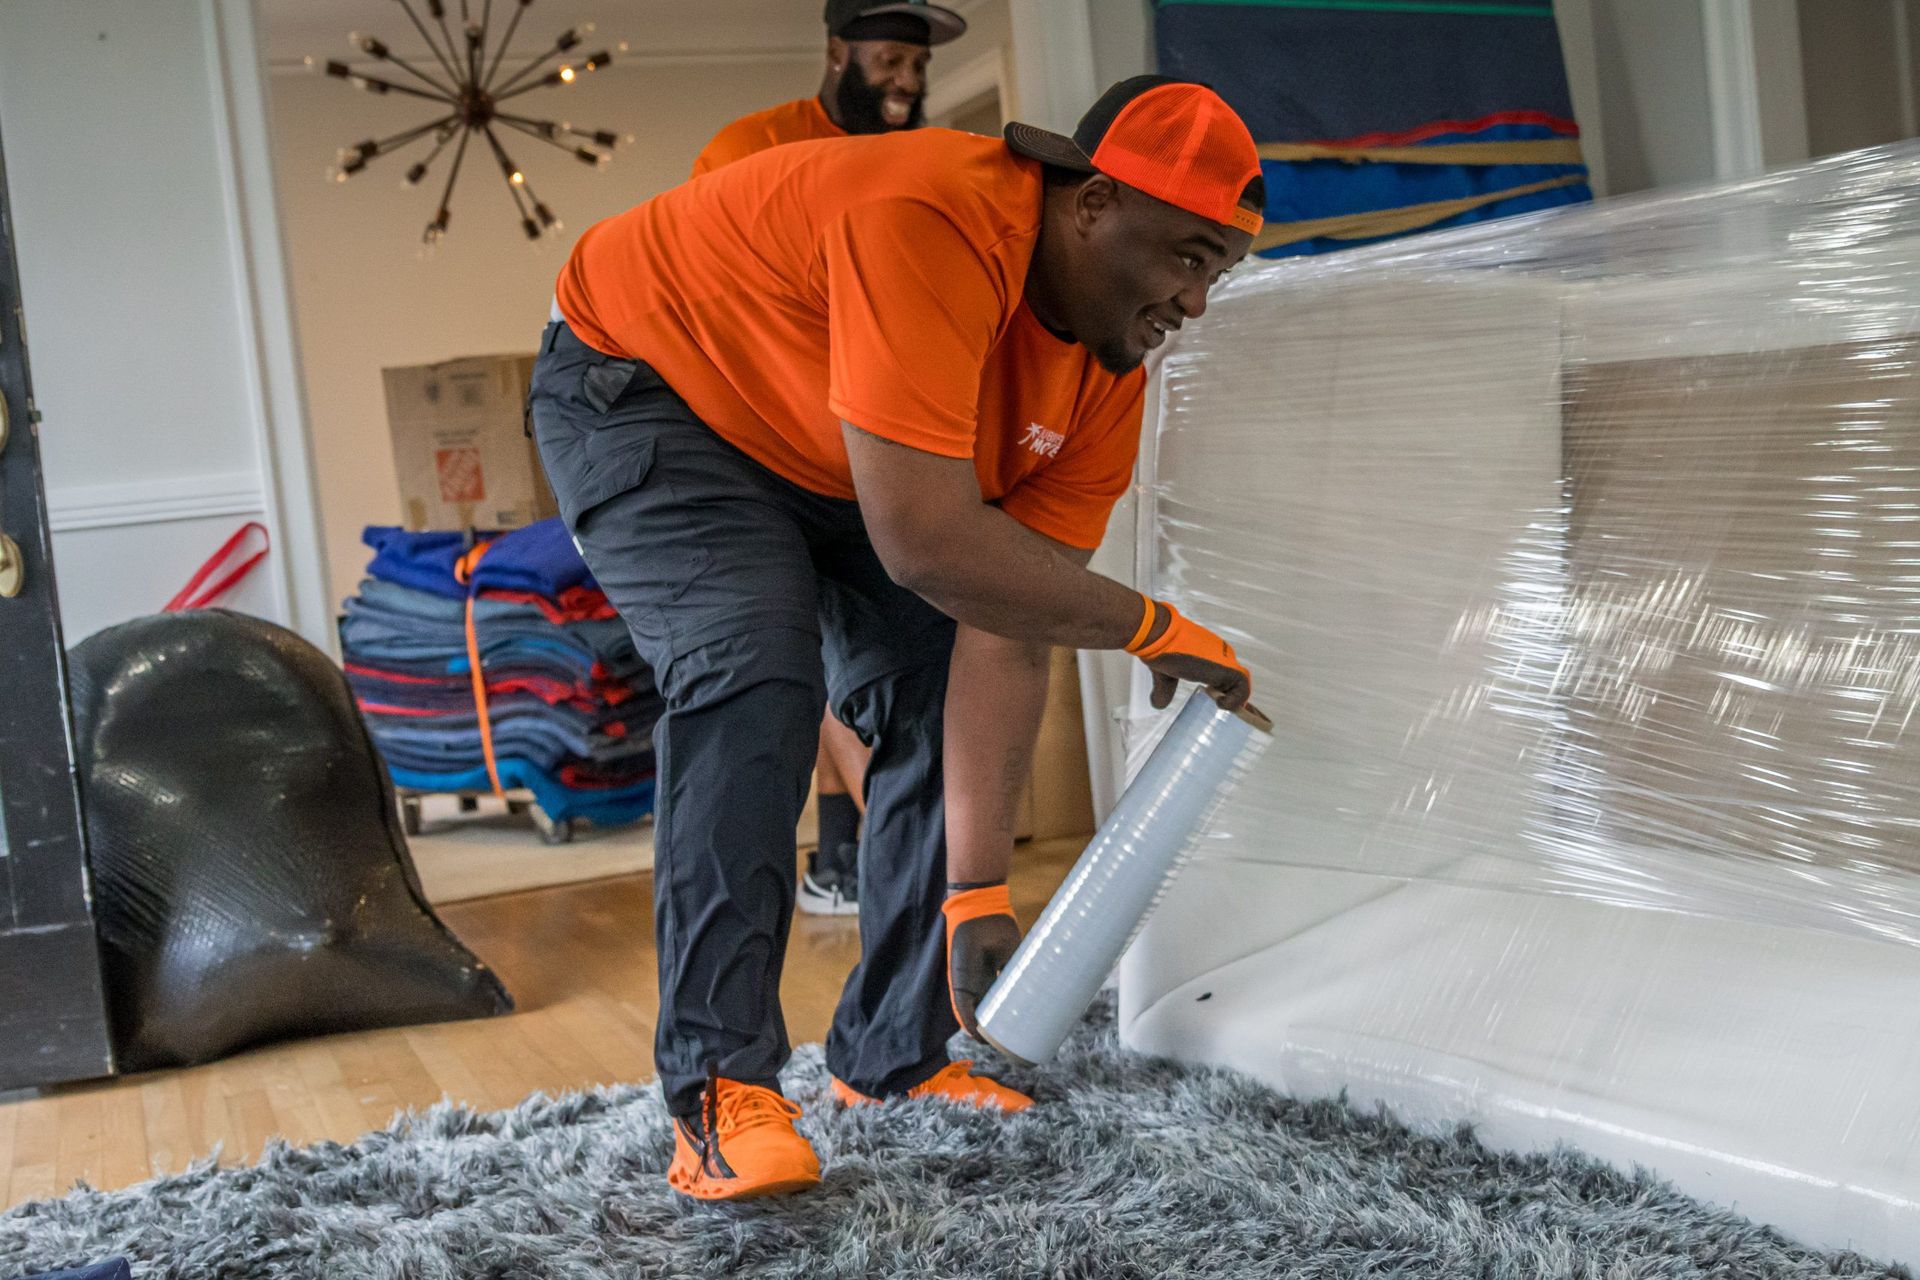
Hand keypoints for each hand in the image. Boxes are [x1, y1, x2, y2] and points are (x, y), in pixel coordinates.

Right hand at [942, 883, 1021, 1035]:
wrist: (980, 914)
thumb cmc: (964, 947)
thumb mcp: (961, 981)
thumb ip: (964, 1006)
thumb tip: (974, 1034)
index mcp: (970, 989)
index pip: (979, 1017)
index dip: (988, 1032)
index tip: (999, 1047)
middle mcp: (987, 983)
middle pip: (998, 1009)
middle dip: (1008, 1024)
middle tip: (1021, 1041)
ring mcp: (1003, 972)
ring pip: (1013, 995)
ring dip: (1021, 1008)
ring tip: (1034, 1026)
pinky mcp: (1016, 961)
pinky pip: (1024, 978)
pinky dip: (1031, 990)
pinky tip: (1042, 1002)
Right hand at [1125, 598, 1251, 711]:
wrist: (1162, 637)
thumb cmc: (1162, 649)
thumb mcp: (1165, 674)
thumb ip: (1166, 689)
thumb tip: (1159, 705)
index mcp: (1208, 652)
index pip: (1224, 672)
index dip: (1221, 688)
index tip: (1210, 699)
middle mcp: (1221, 654)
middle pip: (1234, 678)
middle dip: (1228, 694)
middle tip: (1217, 706)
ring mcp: (1226, 660)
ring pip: (1240, 683)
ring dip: (1233, 698)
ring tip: (1218, 706)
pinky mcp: (1228, 669)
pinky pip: (1243, 688)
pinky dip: (1235, 700)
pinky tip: (1219, 704)